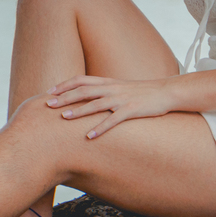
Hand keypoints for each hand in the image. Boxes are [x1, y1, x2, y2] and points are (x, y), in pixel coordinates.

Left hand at [45, 76, 175, 138]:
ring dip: (78, 111)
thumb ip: (105, 90)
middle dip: (65, 97)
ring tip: (63, 118)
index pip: (81, 80)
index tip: (50, 91)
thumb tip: (88, 97)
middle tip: (49, 104)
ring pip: (96, 104)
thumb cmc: (142, 92)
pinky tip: (89, 136)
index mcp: (108, 82)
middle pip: (84, 91)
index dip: (65, 85)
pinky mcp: (132, 110)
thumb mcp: (121, 87)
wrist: (166, 91)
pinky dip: (100, 128)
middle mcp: (112, 88)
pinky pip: (113, 120)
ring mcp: (122, 99)